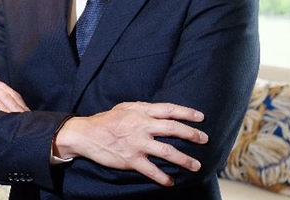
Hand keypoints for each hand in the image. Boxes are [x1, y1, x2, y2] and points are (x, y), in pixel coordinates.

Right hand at [0, 80, 207, 185]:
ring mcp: (137, 144)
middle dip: (191, 134)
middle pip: (172, 129)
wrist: (85, 134)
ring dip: (183, 159)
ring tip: (195, 166)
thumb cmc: (105, 121)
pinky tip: (170, 182)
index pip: (168, 110)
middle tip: (204, 139)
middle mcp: (141, 127)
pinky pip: (151, 170)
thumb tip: (161, 111)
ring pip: (166, 151)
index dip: (186, 113)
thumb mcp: (124, 108)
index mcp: (140, 112)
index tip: (200, 117)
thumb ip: (142, 109)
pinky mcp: (131, 159)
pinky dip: (162, 177)